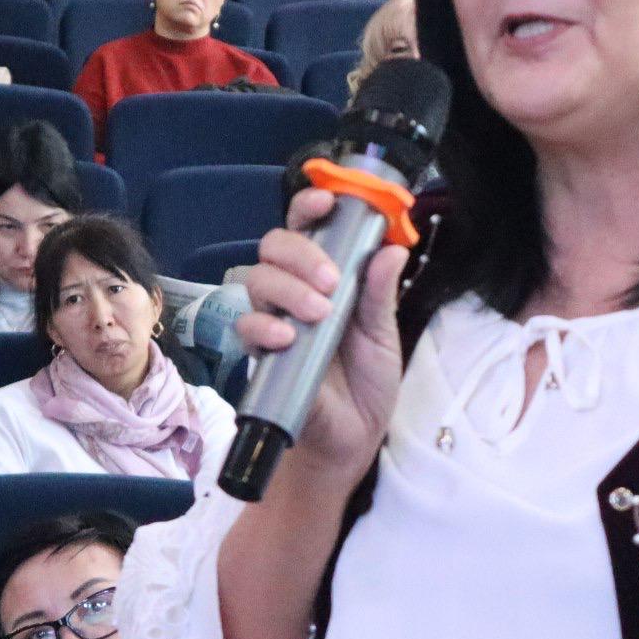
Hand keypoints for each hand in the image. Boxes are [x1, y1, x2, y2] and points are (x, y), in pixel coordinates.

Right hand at [235, 186, 407, 490]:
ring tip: (318, 313)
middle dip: (301, 254)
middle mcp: (294, 290)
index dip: (310, 206)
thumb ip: (381, 293)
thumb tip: (391, 249)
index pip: (307, 227)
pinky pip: (246, 327)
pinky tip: (287, 338)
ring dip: (287, 288)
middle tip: (332, 281)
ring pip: (257, 280)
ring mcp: (274, 319)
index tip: (325, 202)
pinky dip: (264, 326)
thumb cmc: (367, 380)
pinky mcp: (261, 353)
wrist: (353, 436)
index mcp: (326, 276)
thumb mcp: (383, 334)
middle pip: (274, 246)